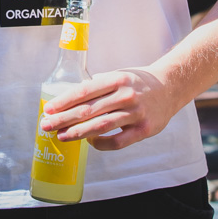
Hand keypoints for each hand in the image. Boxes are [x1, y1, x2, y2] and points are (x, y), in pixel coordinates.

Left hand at [40, 67, 177, 150]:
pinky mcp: (144, 130)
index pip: (84, 92)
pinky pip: (117, 141)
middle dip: (64, 119)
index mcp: (117, 79)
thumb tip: (71, 97)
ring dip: (78, 133)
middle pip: (89, 110)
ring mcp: (136, 113)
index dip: (64, 102)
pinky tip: (89, 142)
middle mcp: (126, 95)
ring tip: (62, 136)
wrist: (171, 87)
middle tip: (46, 125)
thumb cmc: (138, 82)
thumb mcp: (119, 75)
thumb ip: (98, 85)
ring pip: (101, 126)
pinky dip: (101, 144)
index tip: (49, 109)